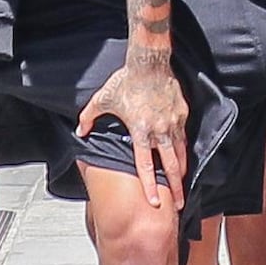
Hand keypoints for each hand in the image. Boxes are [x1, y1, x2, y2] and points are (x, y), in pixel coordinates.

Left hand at [79, 49, 188, 210]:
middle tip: (180, 203)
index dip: (150, 186)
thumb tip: (80, 130)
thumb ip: (89, 117)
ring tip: (184, 185)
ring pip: (181, 152)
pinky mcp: (182, 113)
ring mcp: (173, 122)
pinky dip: (184, 149)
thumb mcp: (103, 99)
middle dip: (176, 187)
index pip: (145, 166)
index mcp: (139, 131)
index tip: (154, 202)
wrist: (149, 61)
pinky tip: (184, 157)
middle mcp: (159, 130)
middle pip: (171, 166)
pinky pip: (184, 136)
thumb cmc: (126, 81)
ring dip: (182, 171)